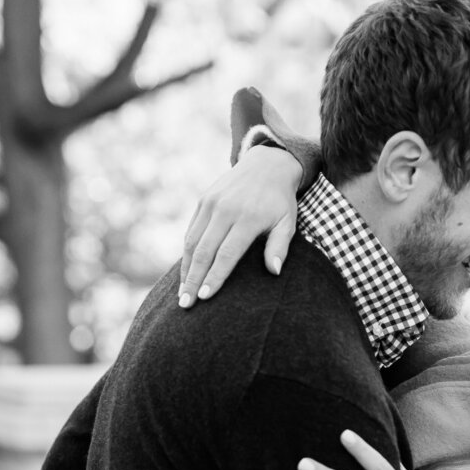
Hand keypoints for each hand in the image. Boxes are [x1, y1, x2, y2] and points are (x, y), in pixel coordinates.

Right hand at [178, 143, 303, 306]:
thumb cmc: (280, 202)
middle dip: (193, 280)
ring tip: (182, 294)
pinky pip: (191, 231)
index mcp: (248, 217)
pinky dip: (187, 253)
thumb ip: (279, 247)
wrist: (267, 165)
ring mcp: (211, 203)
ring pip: (192, 242)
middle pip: (204, 251)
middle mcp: (225, 210)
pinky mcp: (203, 201)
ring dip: (186, 270)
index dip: (214, 277)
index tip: (205, 298)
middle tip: (186, 304)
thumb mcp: (287, 222)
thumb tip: (273, 272)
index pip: (227, 254)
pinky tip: (186, 272)